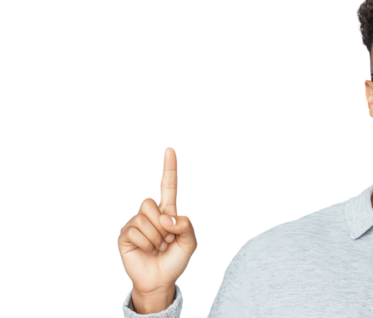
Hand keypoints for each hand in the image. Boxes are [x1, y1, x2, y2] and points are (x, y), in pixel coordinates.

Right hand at [118, 145, 197, 297]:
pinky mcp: (125, 235)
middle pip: (152, 202)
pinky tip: (146, 251)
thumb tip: (166, 216)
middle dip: (163, 224)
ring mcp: (135, 223)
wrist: (160, 281)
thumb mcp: (190, 243)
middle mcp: (150, 213)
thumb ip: (186, 226)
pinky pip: (136, 231)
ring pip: (145, 218)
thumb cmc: (175, 260)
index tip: (169, 148)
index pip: (168, 186)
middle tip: (165, 241)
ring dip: (155, 237)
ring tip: (156, 247)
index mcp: (168, 211)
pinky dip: (145, 244)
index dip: (169, 167)